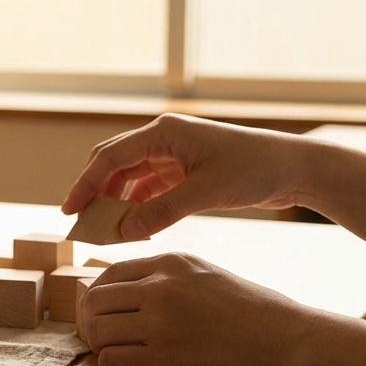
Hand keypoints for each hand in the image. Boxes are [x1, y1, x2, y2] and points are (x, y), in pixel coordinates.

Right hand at [62, 114, 312, 239]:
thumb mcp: (207, 192)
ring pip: (129, 179)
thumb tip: (123, 232)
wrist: (295, 169)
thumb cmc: (256, 169)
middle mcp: (164, 139)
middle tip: (80, 222)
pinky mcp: (184, 172)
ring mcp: (173, 155)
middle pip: (113, 164)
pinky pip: (149, 190)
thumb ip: (162, 212)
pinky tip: (134, 228)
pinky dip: (138, 207)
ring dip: (117, 203)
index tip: (70, 211)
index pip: (110, 157)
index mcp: (165, 132)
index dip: (86, 184)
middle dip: (95, 192)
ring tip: (106, 231)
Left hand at [81, 253, 321, 365]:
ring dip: (99, 346)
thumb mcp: (205, 275)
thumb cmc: (253, 312)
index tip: (102, 313)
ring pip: (97, 332)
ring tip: (114, 354)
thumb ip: (164, 278)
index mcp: (171, 262)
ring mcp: (161, 324)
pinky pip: (111, 362)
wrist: (291, 342)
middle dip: (91, 322)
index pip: (109, 274)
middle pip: (94, 302)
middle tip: (101, 337)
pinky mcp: (165, 360)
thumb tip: (120, 293)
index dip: (98, 296)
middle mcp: (161, 288)